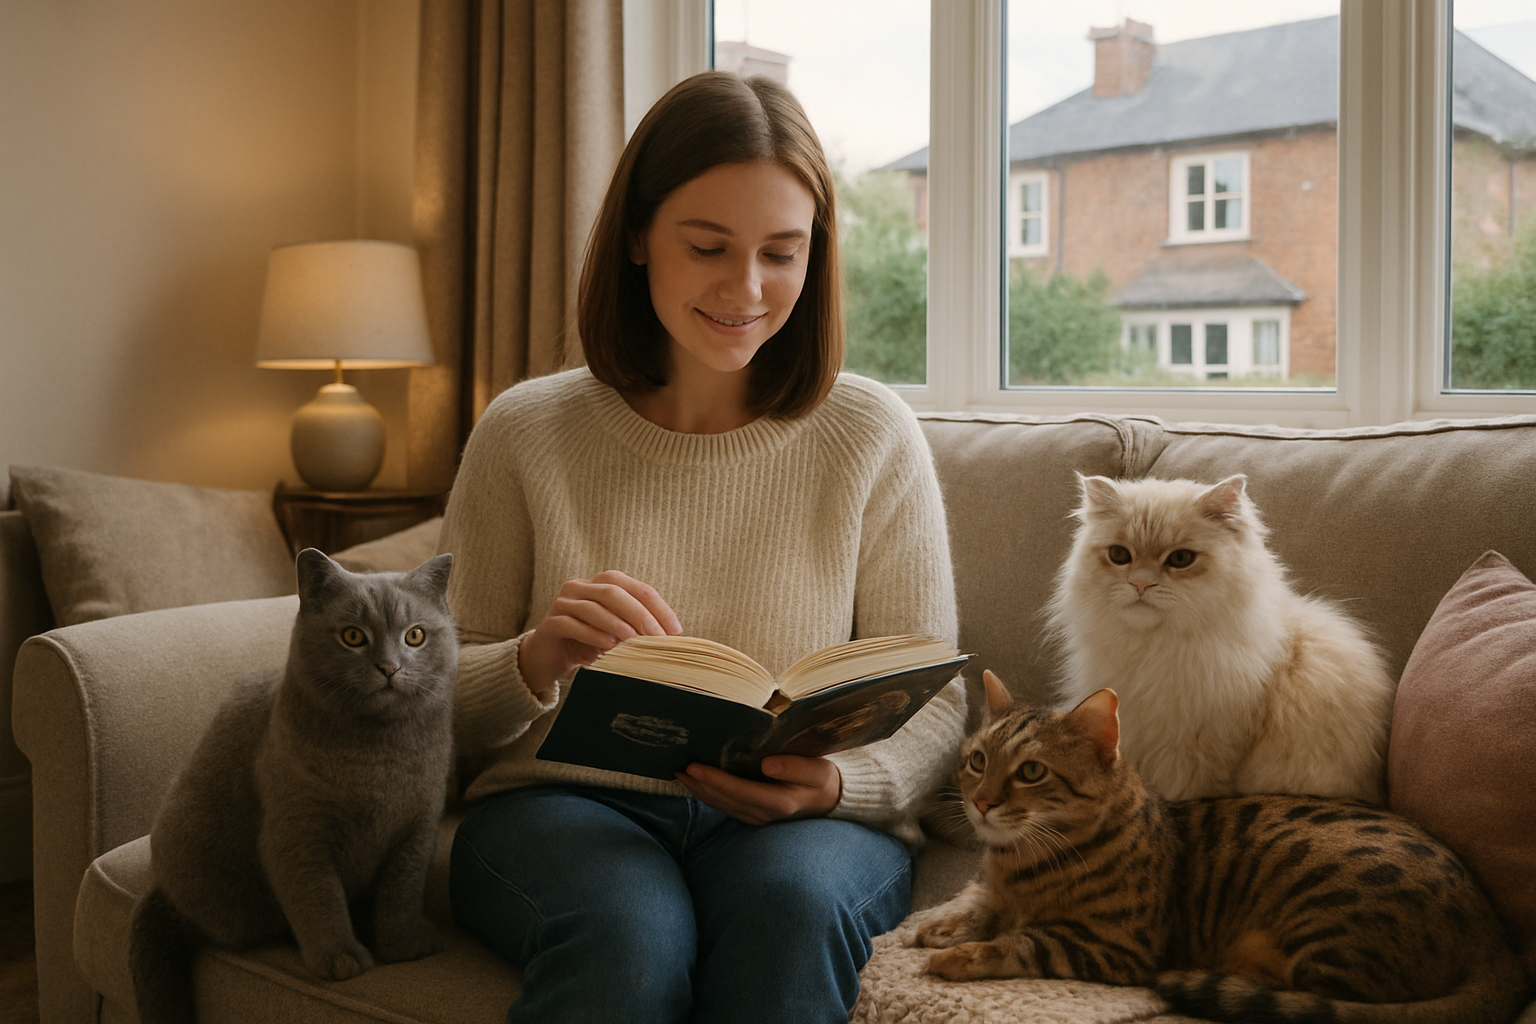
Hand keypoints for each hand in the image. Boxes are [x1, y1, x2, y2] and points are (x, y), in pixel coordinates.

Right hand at [518, 571, 681, 697]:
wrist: (550, 656)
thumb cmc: (590, 642)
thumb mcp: (617, 634)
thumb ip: (638, 629)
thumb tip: (670, 638)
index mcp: (604, 584)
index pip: (637, 588)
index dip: (658, 607)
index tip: (675, 630)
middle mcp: (582, 586)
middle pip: (614, 592)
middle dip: (639, 614)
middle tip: (656, 636)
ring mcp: (564, 602)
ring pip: (593, 607)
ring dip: (616, 624)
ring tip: (633, 640)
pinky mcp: (551, 623)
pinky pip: (572, 624)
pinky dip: (592, 634)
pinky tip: (607, 646)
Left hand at [675, 755, 841, 825]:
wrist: (832, 800)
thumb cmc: (824, 780)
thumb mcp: (817, 770)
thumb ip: (795, 766)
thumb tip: (766, 764)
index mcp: (780, 802)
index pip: (740, 791)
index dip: (715, 780)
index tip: (694, 767)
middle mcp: (765, 814)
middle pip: (725, 800)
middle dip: (700, 785)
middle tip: (677, 766)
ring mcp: (758, 818)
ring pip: (723, 805)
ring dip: (701, 791)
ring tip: (681, 774)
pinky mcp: (754, 816)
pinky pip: (727, 806)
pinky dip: (710, 795)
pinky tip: (698, 784)